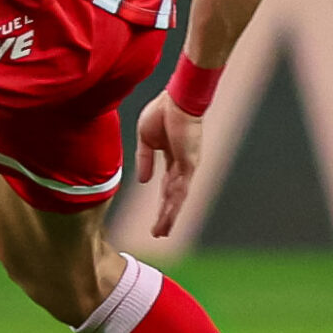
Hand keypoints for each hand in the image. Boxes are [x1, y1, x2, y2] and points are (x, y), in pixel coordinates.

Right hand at [134, 92, 205, 237]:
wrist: (176, 99)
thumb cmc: (162, 112)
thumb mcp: (146, 139)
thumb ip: (144, 160)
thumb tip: (144, 181)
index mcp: (172, 157)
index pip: (166, 186)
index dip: (161, 203)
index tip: (156, 218)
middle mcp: (182, 166)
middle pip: (172, 196)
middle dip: (165, 215)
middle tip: (159, 233)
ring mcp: (187, 166)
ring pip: (177, 198)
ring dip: (169, 216)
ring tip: (161, 232)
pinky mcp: (189, 164)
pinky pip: (180, 189)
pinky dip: (174, 204)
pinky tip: (167, 216)